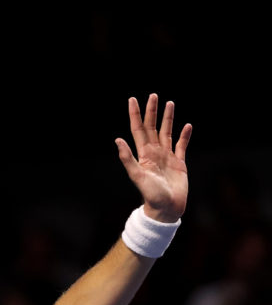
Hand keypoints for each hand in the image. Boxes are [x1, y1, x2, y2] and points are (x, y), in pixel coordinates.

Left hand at [116, 94, 190, 222]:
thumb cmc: (151, 195)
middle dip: (152, 111)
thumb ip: (127, 158)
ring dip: (168, 119)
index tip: (133, 100)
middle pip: (152, 127)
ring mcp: (167, 157)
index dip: (135, 115)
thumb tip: (118, 140)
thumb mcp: (137, 176)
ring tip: (170, 103)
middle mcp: (154, 153)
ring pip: (167, 133)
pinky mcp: (179, 163)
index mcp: (143, 154)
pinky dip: (184, 135)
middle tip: (153, 95)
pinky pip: (182, 145)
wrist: (166, 209)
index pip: (138, 129)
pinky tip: (187, 126)